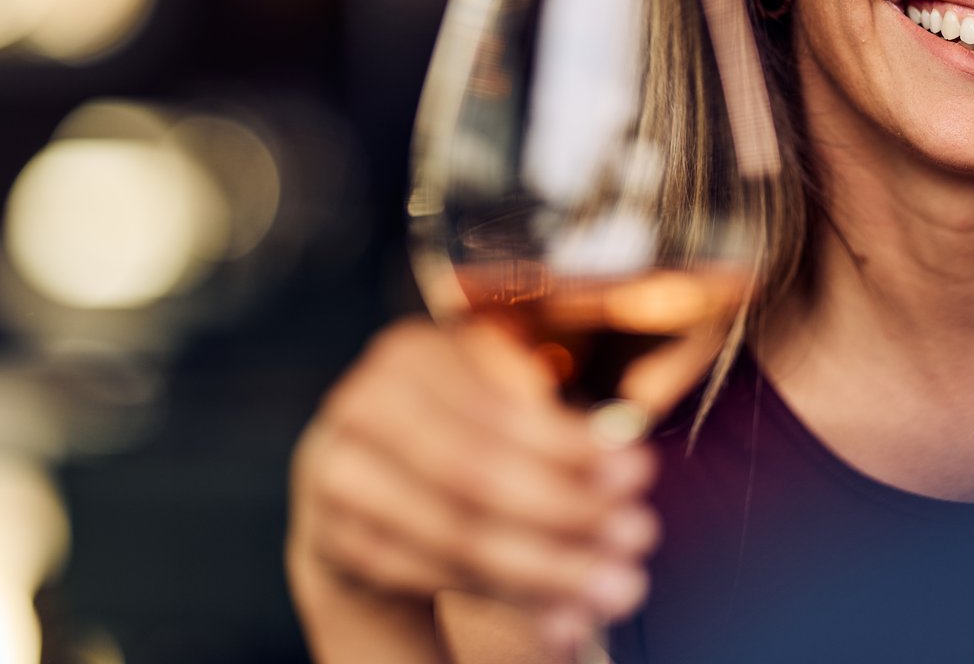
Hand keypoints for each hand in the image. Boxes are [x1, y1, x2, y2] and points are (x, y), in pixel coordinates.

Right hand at [288, 317, 659, 656]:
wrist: (366, 476)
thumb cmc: (455, 427)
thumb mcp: (496, 398)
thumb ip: (553, 427)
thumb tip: (623, 455)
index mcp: (413, 354)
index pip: (499, 408)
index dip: (570, 446)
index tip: (637, 472)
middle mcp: (364, 407)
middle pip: (473, 473)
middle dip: (565, 511)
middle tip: (635, 537)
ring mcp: (340, 476)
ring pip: (454, 534)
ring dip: (544, 569)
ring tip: (613, 586)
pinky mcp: (337, 540)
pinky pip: (429, 577)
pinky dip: (502, 600)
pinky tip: (559, 617)